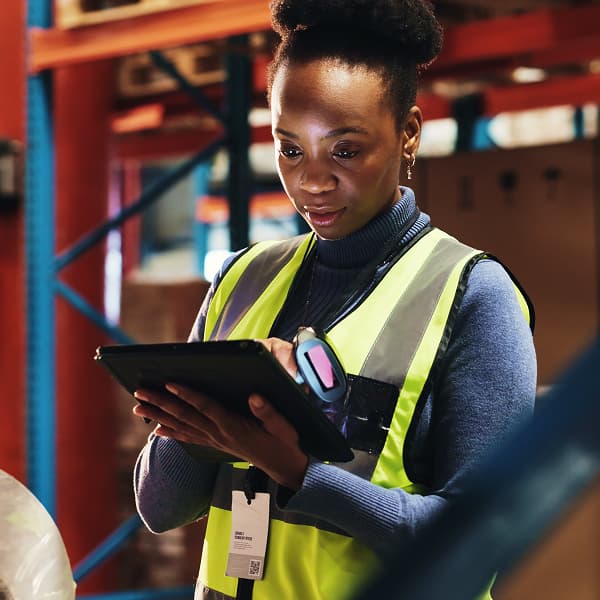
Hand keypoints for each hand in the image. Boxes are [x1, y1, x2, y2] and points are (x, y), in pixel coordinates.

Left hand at [133, 382, 307, 490]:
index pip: (206, 407)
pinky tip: (157, 430)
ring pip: (182, 426)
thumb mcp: (283, 426)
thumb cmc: (284, 442)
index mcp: (234, 426)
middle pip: (185, 416)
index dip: (188, 394)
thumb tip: (254, 396)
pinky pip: (188, 439)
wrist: (284, 467)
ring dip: (159, 415)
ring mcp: (215, 441)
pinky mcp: (216, 445)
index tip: (170, 383)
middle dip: (161, 403)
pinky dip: (171, 433)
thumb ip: (268, 412)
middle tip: (139, 393)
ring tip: (138, 407)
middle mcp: (219, 434)